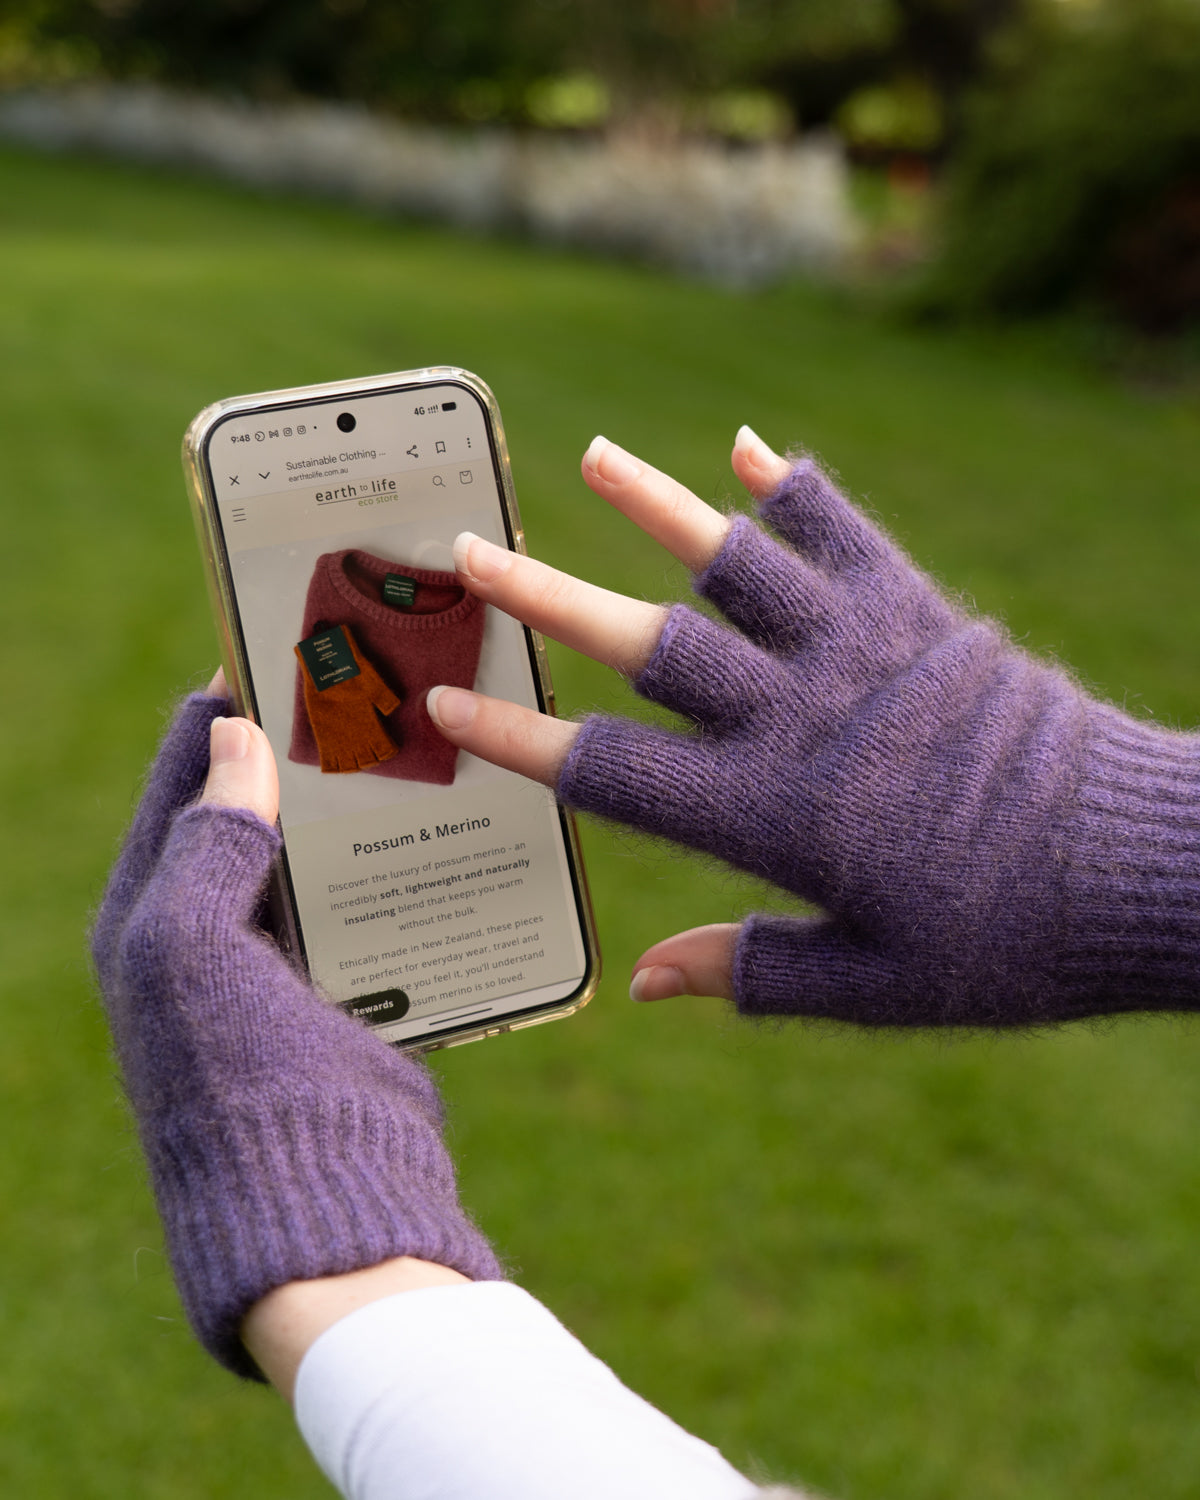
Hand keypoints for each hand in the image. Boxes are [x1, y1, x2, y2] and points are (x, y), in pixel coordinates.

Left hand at [92, 679, 499, 1378]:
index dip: (225, 703)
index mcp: (150, 913)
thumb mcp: (189, 950)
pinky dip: (395, 864)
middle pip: (255, 807)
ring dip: (357, 804)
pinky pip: (367, 905)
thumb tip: (228, 732)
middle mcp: (207, 933)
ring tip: (419, 737)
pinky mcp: (347, 998)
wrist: (323, 1215)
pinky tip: (444, 825)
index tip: (284, 640)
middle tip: (375, 680)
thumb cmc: (239, 1082)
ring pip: (319, 853)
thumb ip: (207, 841)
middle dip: (303, 744)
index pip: (184, 775)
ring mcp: (278, 967)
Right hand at [427, 430, 1199, 1025]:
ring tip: (599, 456)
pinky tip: (749, 449)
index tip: (440, 700)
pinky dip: (797, 488)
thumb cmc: (1009, 944)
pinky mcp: (923, 612)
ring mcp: (862, 653)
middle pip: (646, 644)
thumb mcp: (873, 986)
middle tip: (470, 552)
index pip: (608, 771)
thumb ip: (749, 972)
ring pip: (737, 563)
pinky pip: (848, 532)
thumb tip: (644, 982)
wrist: (1146, 866)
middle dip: (544, 598)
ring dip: (660, 505)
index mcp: (771, 817)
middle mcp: (800, 719)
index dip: (515, 737)